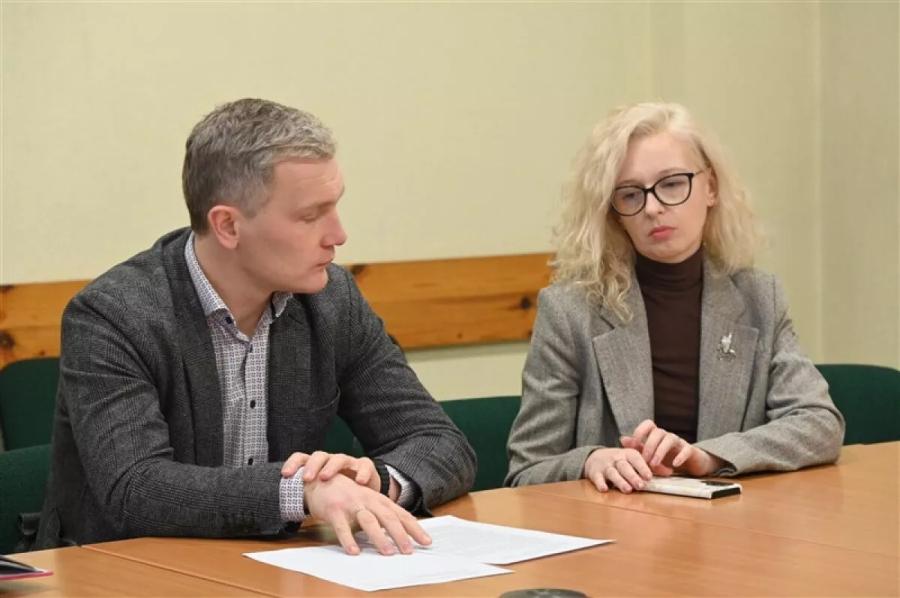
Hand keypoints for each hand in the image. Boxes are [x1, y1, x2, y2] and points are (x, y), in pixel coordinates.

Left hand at [281, 451, 379, 493]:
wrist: (364, 495)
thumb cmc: (338, 496)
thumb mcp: (321, 496)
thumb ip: (308, 499)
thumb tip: (285, 512)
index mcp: (317, 466)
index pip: (301, 458)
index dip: (292, 464)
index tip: (285, 475)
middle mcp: (331, 461)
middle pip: (319, 456)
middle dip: (312, 466)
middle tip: (307, 478)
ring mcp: (348, 462)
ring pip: (339, 458)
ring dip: (331, 467)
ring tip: (325, 478)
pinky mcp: (365, 465)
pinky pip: (364, 465)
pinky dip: (362, 472)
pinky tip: (360, 481)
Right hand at [304, 473, 430, 555]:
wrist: (318, 480)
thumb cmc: (346, 495)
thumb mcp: (367, 502)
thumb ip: (382, 516)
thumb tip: (400, 535)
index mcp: (378, 499)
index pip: (400, 514)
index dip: (414, 528)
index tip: (427, 542)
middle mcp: (367, 500)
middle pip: (388, 517)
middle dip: (400, 535)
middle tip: (409, 551)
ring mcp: (351, 504)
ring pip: (368, 521)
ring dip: (379, 538)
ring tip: (388, 553)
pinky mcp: (334, 510)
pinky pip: (342, 527)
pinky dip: (348, 540)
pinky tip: (354, 552)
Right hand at [583, 447, 652, 492]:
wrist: (595, 457)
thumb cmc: (620, 461)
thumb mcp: (635, 460)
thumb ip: (652, 466)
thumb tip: (670, 472)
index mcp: (627, 453)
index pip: (635, 458)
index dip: (642, 467)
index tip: (649, 476)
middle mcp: (616, 458)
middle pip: (624, 466)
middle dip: (632, 476)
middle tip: (641, 485)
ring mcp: (605, 465)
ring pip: (612, 472)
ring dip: (620, 481)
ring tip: (627, 489)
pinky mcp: (594, 473)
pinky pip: (597, 478)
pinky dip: (600, 483)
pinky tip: (604, 489)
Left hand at [620, 419, 722, 476]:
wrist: (688, 464)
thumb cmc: (666, 458)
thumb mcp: (650, 454)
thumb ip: (637, 447)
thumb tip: (622, 439)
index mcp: (656, 434)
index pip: (648, 424)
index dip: (639, 432)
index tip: (633, 446)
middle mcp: (667, 435)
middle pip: (657, 432)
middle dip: (649, 445)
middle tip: (644, 460)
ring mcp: (679, 441)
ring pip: (670, 439)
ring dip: (660, 451)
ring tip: (654, 464)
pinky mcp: (689, 450)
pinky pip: (686, 449)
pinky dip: (680, 456)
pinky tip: (674, 465)